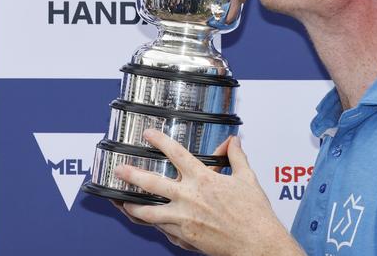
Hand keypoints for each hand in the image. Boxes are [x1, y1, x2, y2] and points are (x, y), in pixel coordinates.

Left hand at [114, 130, 303, 255]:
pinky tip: (147, 221)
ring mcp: (183, 219)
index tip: (149, 134)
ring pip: (148, 212)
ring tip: (121, 202)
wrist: (256, 242)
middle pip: (152, 183)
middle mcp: (189, 198)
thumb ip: (236, 157)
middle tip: (120, 169)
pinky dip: (152, 224)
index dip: (160, 141)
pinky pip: (161, 229)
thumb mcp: (247, 178)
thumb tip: (234, 142)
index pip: (177, 154)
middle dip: (132, 175)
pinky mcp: (184, 237)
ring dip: (132, 206)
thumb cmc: (253, 213)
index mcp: (204, 180)